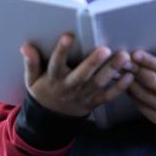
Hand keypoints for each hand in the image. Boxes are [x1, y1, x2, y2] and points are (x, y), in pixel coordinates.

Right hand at [20, 33, 139, 116]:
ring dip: (112, 70)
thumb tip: (25, 46)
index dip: (61, 50)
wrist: (51, 120)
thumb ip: (31, 63)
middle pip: (82, 75)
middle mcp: (69, 88)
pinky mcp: (94, 103)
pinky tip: (129, 75)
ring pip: (98, 84)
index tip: (68, 35)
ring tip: (124, 57)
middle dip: (93, 62)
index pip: (56, 64)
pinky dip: (120, 87)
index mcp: (53, 80)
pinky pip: (108, 96)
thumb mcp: (31, 80)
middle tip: (105, 49)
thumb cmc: (43, 91)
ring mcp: (83, 97)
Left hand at [126, 43, 155, 126]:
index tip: (135, 53)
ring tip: (122, 71)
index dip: (149, 61)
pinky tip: (126, 84)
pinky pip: (142, 106)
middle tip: (124, 61)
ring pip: (144, 94)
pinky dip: (132, 94)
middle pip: (152, 81)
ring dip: (131, 82)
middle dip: (136, 69)